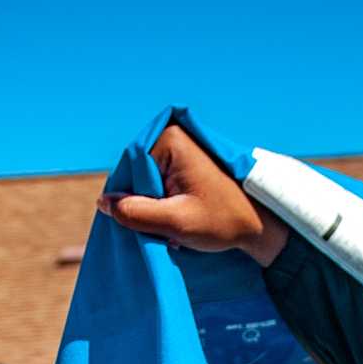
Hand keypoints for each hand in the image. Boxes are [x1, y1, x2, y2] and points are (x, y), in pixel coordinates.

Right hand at [99, 124, 291, 266]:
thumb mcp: (175, 221)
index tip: (153, 222)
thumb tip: (103, 203)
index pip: (129, 170)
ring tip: (176, 224)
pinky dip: (164, 205)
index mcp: (171, 140)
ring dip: (155, 208)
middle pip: (137, 176)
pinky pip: (159, 184)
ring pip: (146, 184)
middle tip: (168, 227)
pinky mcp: (185, 163)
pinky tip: (179, 219)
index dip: (133, 200)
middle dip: (145, 204)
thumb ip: (136, 213)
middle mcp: (173, 136)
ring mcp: (180, 149)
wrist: (259, 224)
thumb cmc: (223, 221)